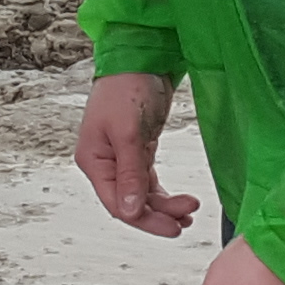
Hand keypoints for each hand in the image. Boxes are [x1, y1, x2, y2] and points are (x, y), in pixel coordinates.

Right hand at [73, 72, 199, 238]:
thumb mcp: (128, 132)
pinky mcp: (138, 151)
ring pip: (142, 195)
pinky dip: (164, 194)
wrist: (142, 57)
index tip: (172, 227)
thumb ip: (130, 174)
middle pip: (130, 204)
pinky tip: (181, 202)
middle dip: (157, 215)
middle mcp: (104, 164)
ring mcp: (121, 159)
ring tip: (190, 212)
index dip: (144, 220)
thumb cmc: (128, 87)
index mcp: (94, 161)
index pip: (116, 204)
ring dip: (165, 206)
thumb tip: (129, 212)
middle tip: (184, 224)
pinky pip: (148, 182)